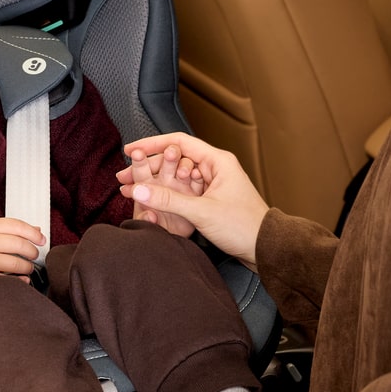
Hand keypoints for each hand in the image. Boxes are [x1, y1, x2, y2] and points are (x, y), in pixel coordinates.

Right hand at [0, 218, 43, 282]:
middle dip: (32, 251)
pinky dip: (19, 281)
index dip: (34, 233)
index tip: (42, 240)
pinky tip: (22, 279)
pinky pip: (6, 280)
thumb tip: (38, 230)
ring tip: (28, 267)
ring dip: (28, 267)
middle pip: (19, 244)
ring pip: (16, 263)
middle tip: (34, 255)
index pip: (17, 226)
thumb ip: (10, 229)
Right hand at [119, 133, 268, 266]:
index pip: (178, 142)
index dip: (151, 144)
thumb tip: (140, 190)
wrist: (264, 249)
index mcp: (217, 161)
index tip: (131, 151)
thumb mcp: (202, 212)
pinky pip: (183, 192)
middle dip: (149, 168)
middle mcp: (214, 168)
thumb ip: (169, 200)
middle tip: (126, 177)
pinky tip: (151, 201)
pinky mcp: (209, 199)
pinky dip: (166, 195)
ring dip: (155, 183)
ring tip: (132, 190)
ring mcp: (212, 184)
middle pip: (174, 160)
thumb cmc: (244, 226)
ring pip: (176, 177)